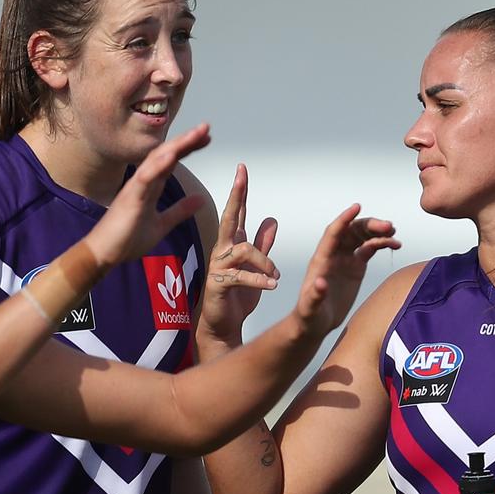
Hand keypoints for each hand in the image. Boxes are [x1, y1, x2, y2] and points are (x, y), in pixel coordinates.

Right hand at [86, 124, 211, 267]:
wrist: (104, 254)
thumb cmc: (127, 240)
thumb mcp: (162, 225)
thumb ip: (179, 211)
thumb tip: (200, 199)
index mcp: (151, 187)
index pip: (172, 162)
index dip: (189, 149)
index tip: (207, 138)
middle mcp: (143, 182)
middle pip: (167, 154)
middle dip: (187, 141)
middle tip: (207, 127)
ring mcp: (136, 188)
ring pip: (157, 160)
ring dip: (177, 145)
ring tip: (196, 133)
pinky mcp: (130, 198)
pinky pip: (145, 177)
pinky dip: (158, 165)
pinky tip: (172, 154)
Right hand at [196, 164, 278, 346]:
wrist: (222, 325)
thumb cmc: (237, 295)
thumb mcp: (256, 267)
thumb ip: (262, 243)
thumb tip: (272, 219)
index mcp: (232, 244)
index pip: (236, 213)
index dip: (240, 191)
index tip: (242, 168)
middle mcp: (222, 250)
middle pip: (229, 218)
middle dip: (236, 196)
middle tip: (241, 176)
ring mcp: (219, 267)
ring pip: (243, 249)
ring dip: (264, 261)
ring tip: (275, 275)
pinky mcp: (219, 284)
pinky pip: (240, 276)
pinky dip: (259, 280)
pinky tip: (272, 285)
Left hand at [293, 204, 398, 337]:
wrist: (316, 322)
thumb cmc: (309, 315)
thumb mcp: (310, 307)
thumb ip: (315, 295)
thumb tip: (320, 283)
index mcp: (321, 259)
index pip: (333, 233)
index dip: (344, 219)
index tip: (357, 207)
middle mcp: (334, 254)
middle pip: (352, 231)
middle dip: (369, 225)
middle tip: (388, 226)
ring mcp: (345, 258)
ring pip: (363, 237)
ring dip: (378, 231)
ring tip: (394, 232)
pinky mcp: (355, 266)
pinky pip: (370, 248)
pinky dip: (382, 243)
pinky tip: (395, 244)